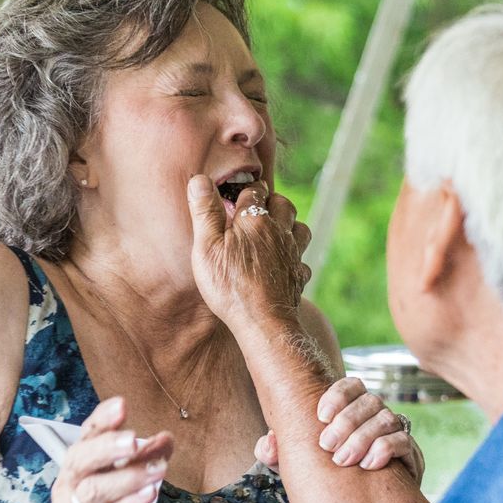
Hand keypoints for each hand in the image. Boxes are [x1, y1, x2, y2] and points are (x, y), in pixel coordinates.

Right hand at [39, 396, 173, 502]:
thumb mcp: (121, 490)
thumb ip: (141, 463)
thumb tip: (166, 437)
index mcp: (77, 469)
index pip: (84, 437)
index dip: (102, 420)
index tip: (122, 403)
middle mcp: (70, 488)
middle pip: (81, 460)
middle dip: (108, 447)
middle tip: (135, 439)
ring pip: (94, 492)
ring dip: (127, 478)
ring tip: (158, 469)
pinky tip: (148, 496)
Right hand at [187, 174, 313, 326]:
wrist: (263, 322)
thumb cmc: (230, 286)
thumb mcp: (206, 247)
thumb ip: (205, 212)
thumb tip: (200, 180)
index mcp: (255, 221)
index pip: (255, 191)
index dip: (246, 190)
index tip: (238, 195)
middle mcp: (279, 233)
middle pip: (283, 205)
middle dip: (271, 202)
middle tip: (257, 210)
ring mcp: (292, 255)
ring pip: (299, 229)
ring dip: (289, 226)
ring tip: (273, 232)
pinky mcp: (298, 276)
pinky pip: (302, 260)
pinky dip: (295, 258)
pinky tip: (283, 265)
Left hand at [252, 377, 424, 481]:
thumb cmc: (328, 479)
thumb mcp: (299, 466)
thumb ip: (279, 453)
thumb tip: (268, 444)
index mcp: (352, 411)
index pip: (352, 386)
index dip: (338, 395)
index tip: (321, 415)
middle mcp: (376, 417)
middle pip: (369, 401)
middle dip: (347, 421)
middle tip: (327, 446)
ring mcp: (395, 434)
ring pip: (387, 418)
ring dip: (363, 437)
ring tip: (344, 460)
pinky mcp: (409, 455)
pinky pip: (403, 441)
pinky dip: (385, 449)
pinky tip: (369, 465)